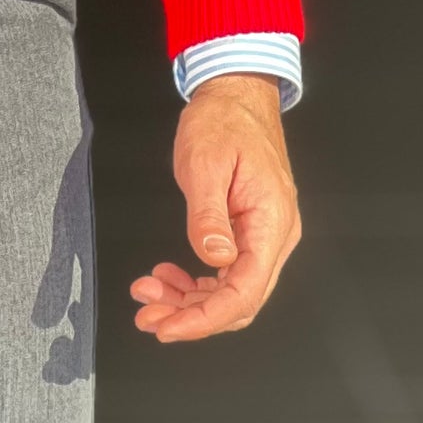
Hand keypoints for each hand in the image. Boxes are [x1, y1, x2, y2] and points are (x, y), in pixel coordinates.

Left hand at [129, 71, 299, 341]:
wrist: (236, 95)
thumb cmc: (224, 121)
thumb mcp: (205, 163)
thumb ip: (208, 215)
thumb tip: (213, 258)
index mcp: (271, 222)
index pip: (245, 291)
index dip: (205, 319)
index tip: (168, 328)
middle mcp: (275, 236)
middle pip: (238, 299)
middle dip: (191, 316)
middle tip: (147, 315)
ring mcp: (264, 236)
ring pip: (230, 290)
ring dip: (189, 300)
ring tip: (149, 294)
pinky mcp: (249, 232)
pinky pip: (226, 271)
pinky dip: (196, 282)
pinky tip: (168, 276)